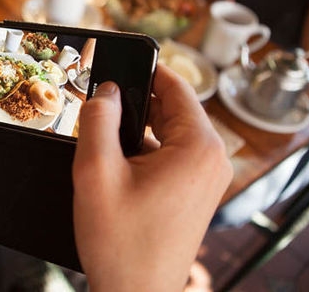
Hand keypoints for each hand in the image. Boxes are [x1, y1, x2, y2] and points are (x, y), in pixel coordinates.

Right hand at [72, 64, 231, 290]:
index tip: (117, 64)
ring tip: (105, 144)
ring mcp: (205, 179)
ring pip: (169, 133)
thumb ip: (98, 121)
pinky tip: (118, 166)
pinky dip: (145, 151)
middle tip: (99, 110)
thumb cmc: (120, 243)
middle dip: (135, 104)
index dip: (144, 70)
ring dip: (137, 131)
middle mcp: (211, 160)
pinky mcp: (194, 193)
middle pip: (172, 109)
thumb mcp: (96, 172)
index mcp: (199, 148)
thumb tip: (106, 91)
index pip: (176, 86)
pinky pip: (171, 156)